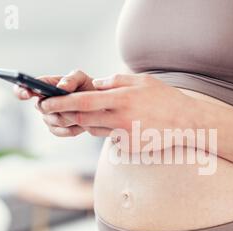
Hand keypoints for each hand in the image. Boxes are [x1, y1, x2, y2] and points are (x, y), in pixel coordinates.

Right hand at [13, 70, 95, 136]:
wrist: (100, 105)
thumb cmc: (87, 87)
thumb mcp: (81, 78)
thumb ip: (71, 79)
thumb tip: (61, 87)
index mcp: (43, 86)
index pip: (24, 88)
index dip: (22, 91)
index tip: (27, 93)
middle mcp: (42, 102)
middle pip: (43, 108)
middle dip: (59, 105)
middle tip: (74, 102)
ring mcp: (48, 117)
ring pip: (55, 120)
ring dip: (71, 116)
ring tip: (84, 111)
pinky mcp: (56, 130)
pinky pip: (61, 131)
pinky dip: (74, 127)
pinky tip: (83, 122)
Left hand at [39, 73, 197, 148]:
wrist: (186, 123)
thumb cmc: (165, 98)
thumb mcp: (142, 81)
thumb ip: (116, 81)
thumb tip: (94, 85)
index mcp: (121, 99)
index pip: (82, 102)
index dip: (61, 102)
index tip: (46, 102)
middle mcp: (120, 119)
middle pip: (83, 119)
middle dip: (67, 115)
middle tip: (59, 111)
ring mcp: (125, 136)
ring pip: (95, 130)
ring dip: (89, 123)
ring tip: (97, 114)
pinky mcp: (129, 147)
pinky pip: (111, 139)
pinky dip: (109, 131)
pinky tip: (123, 124)